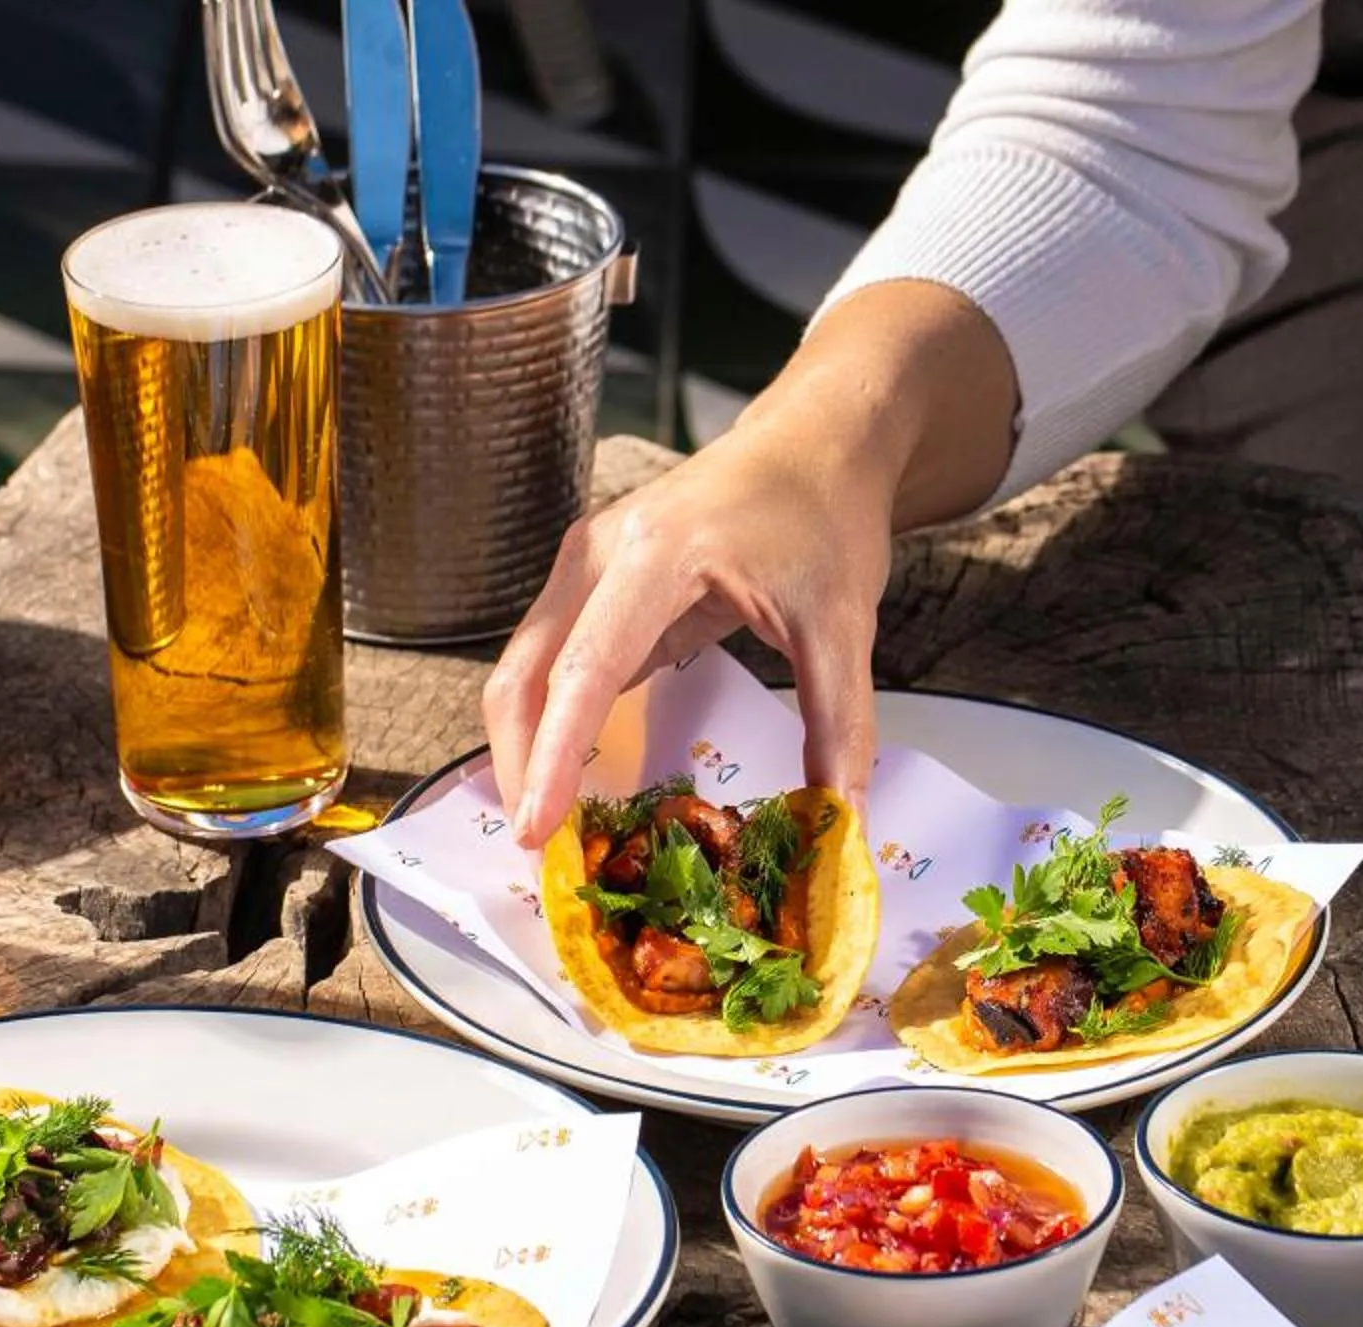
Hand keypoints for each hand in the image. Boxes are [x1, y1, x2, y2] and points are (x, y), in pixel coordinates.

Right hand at [483, 423, 891, 847]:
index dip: (553, 758)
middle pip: (524, 674)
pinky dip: (548, 721)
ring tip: (545, 824)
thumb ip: (839, 723)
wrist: (815, 439)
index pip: (586, 671)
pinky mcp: (589, 582)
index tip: (535, 829)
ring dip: (525, 747)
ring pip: (522, 670)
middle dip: (518, 766)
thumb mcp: (843, 621)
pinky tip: (565, 773)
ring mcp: (584, 564)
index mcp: (657, 554)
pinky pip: (548, 661)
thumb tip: (842, 820)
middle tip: (534, 850)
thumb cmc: (823, 513)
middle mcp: (599, 553)